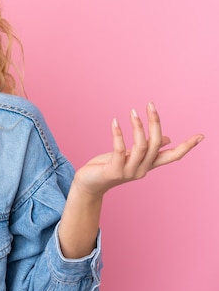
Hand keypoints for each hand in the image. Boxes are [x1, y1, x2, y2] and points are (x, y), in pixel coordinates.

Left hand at [73, 102, 203, 198]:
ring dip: (137, 127)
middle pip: (156, 144)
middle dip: (155, 123)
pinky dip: (118, 134)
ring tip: (132, 111)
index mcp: (148, 164)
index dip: (186, 146)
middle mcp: (142, 169)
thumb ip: (148, 148)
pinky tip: (115, 121)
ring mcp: (128, 171)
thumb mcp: (131, 156)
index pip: (172, 156)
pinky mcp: (114, 171)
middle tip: (150, 105)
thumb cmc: (110, 166)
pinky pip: (119, 150)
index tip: (201, 135)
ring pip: (140, 147)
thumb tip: (169, 139)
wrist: (89, 184)